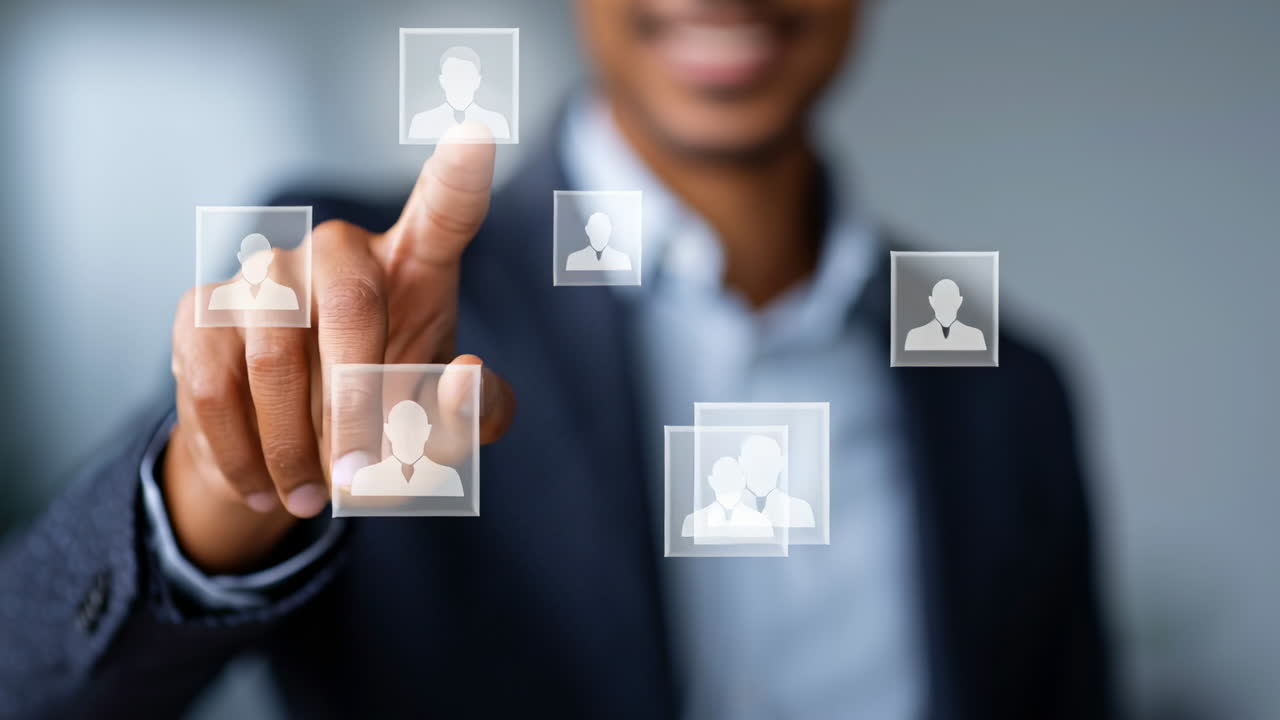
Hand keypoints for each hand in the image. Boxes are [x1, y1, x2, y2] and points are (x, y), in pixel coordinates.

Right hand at [164, 125, 515, 573]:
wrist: (285, 459)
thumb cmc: (382, 425)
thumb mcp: (440, 432)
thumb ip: (471, 417)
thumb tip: (461, 374)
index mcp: (417, 266)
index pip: (445, 211)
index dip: (459, 177)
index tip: (477, 135)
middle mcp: (340, 250)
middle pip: (351, 301)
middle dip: (355, 402)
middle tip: (359, 480)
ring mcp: (266, 271)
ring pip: (274, 354)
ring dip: (295, 445)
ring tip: (313, 497)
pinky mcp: (202, 309)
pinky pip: (215, 386)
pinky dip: (243, 453)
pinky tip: (265, 485)